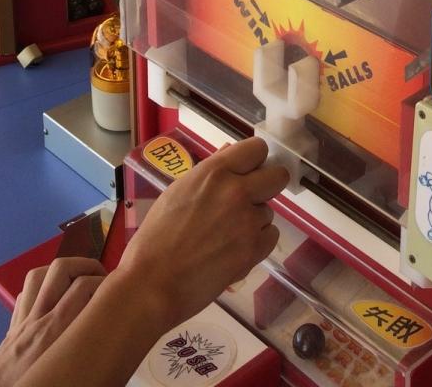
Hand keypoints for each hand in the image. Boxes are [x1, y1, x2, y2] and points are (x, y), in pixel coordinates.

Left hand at [0, 258, 105, 386]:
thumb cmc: (34, 382)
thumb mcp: (67, 367)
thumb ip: (87, 349)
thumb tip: (112, 342)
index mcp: (55, 332)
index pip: (84, 286)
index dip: (104, 282)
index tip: (116, 292)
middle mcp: (39, 318)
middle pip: (61, 269)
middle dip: (85, 265)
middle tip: (101, 277)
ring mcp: (24, 317)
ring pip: (39, 274)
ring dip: (62, 271)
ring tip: (78, 279)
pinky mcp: (14, 322)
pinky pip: (26, 291)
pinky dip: (42, 287)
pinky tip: (54, 297)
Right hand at [118, 136, 288, 330]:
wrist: (152, 283)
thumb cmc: (156, 237)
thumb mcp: (178, 191)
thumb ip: (210, 171)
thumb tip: (231, 153)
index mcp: (215, 172)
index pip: (258, 149)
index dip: (255, 161)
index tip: (247, 172)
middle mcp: (237, 191)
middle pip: (279, 176)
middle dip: (267, 186)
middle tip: (248, 200)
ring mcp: (248, 221)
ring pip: (269, 211)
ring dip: (254, 220)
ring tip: (226, 235)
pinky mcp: (254, 250)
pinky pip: (271, 236)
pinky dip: (258, 243)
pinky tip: (235, 250)